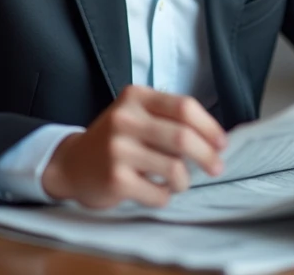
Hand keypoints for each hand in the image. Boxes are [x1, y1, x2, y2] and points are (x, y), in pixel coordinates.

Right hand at [41, 85, 226, 208]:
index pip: (184, 107)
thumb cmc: (116, 140)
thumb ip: (169, 119)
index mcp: (135, 97)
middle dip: (207, 156)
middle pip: (183, 137)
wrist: (72, 165)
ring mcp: (118, 149)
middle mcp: (125, 119)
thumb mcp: (137, 115)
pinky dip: (165, 196)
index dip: (209, 127)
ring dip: (184, 180)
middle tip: (216, 167)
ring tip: (178, 181)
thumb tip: (215, 140)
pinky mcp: (115, 179)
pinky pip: (159, 193)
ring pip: (174, 168)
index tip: (222, 143)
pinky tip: (155, 190)